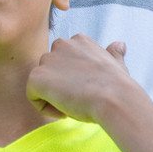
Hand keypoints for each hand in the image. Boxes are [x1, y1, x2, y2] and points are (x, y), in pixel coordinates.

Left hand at [26, 34, 144, 124]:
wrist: (114, 98)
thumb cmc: (118, 87)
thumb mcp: (117, 65)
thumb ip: (113, 54)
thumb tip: (119, 44)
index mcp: (79, 41)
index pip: (66, 61)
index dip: (76, 80)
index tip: (89, 91)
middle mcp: (61, 44)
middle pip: (53, 72)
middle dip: (63, 87)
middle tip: (81, 99)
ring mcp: (47, 59)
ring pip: (42, 84)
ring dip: (54, 98)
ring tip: (74, 105)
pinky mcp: (36, 76)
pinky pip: (33, 96)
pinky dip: (46, 108)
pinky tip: (64, 110)